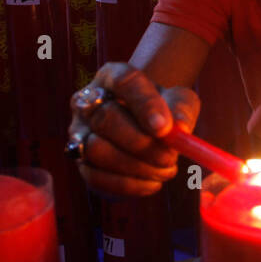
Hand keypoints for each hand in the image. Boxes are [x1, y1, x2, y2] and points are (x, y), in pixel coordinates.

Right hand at [68, 62, 199, 197]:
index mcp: (112, 77)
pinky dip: (128, 184)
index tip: (165, 128)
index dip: (145, 105)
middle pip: (105, 118)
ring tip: (165, 170)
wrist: (147, 127)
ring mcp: (78, 132)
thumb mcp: (179, 101)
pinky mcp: (81, 162)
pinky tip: (153, 182)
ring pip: (96, 150)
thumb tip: (180, 128)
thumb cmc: (163, 110)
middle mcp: (87, 102)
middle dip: (141, 143)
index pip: (124, 82)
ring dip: (135, 166)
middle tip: (170, 157)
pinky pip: (96, 177)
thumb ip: (182, 110)